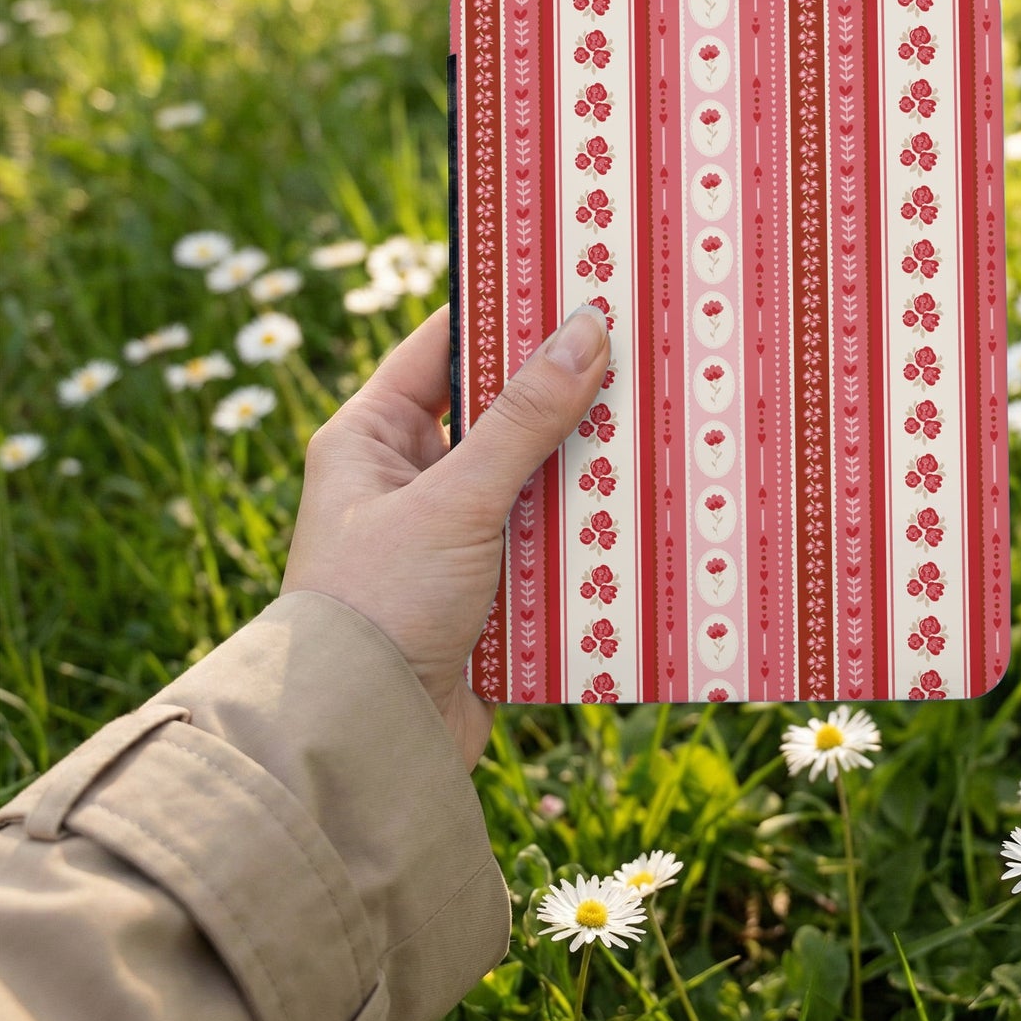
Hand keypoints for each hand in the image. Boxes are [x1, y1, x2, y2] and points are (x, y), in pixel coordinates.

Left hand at [283, 303, 610, 769]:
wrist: (362, 744)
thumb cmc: (377, 605)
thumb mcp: (454, 501)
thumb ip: (523, 419)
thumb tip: (586, 328)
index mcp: (371, 437)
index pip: (444, 345)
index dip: (505, 308)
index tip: (573, 276)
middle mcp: (408, 478)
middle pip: (500, 412)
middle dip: (564, 389)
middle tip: (637, 346)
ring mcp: (451, 536)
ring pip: (533, 477)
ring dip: (584, 463)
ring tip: (657, 418)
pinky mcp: (488, 590)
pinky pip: (548, 542)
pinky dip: (588, 529)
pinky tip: (646, 504)